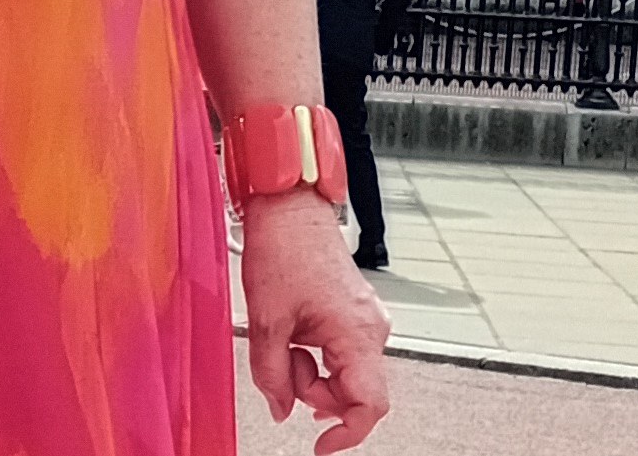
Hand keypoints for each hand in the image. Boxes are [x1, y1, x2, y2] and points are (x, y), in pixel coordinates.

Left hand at [238, 191, 391, 453]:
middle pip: (352, 391)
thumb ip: (271, 373)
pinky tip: (294, 331)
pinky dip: (314, 353)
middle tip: (281, 364)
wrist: (288, 205)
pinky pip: (339, 351)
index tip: (320, 445)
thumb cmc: (283, 247)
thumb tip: (280, 408)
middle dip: (314, 391)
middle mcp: (371, 328)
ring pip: (343, 372)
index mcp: (357, 333)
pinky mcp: (353, 311)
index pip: (369, 405)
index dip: (345, 433)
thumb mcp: (266, 319)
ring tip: (284, 336)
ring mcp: (365, 319)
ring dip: (309, 370)